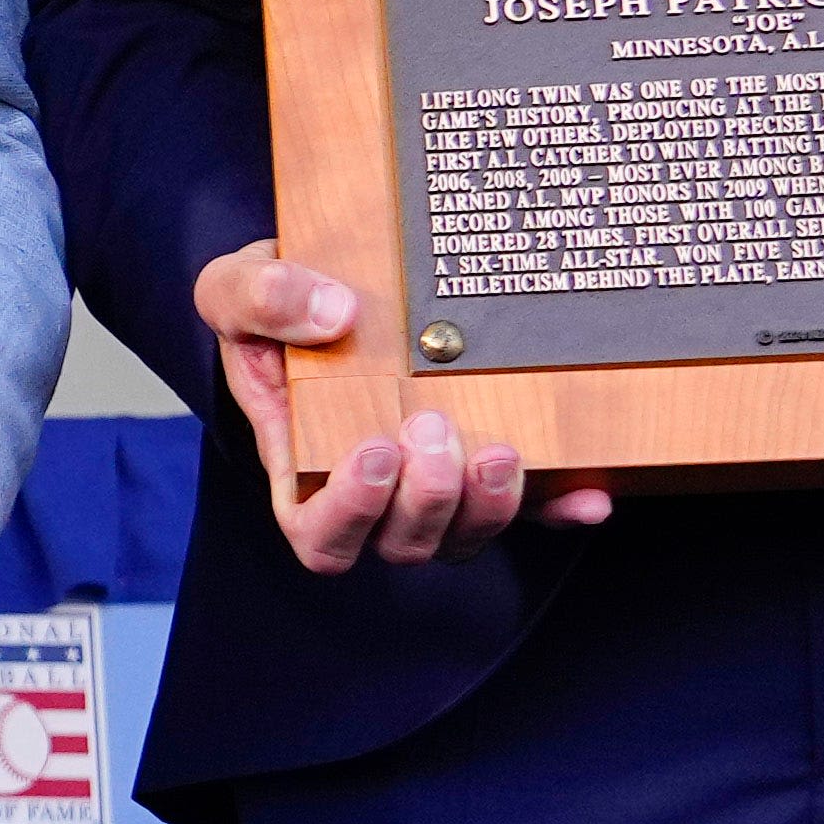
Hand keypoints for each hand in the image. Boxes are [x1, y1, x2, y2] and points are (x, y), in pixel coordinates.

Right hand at [200, 240, 608, 571]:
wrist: (325, 279)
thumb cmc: (271, 303)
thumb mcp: (235, 288)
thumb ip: (261, 297)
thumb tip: (334, 313)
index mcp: (300, 463)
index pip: (319, 533)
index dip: (349, 515)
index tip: (371, 450)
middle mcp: (372, 489)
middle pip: (403, 544)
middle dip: (426, 500)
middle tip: (432, 427)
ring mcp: (434, 479)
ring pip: (464, 537)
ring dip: (486, 507)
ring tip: (498, 449)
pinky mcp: (485, 461)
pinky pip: (532, 508)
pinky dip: (559, 508)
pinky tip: (588, 491)